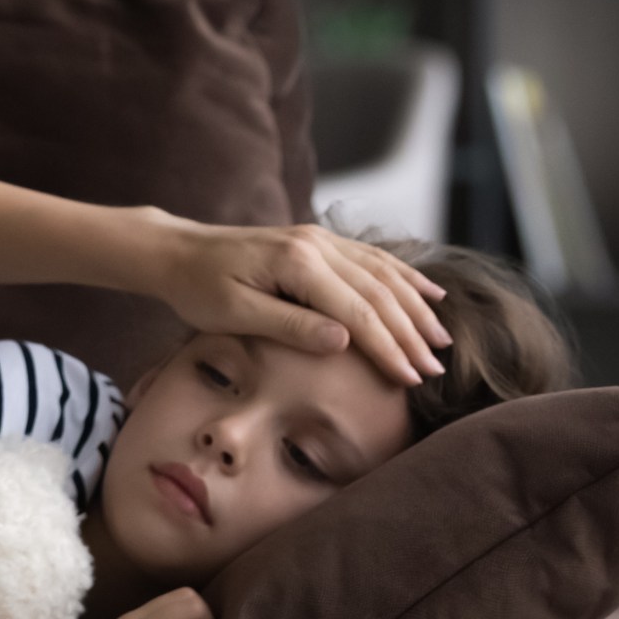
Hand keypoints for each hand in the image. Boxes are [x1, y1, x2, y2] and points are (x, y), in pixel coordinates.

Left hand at [141, 212, 452, 387]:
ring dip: (416, 307)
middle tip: (437, 371)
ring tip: (441, 341)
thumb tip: (344, 343)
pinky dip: (404, 278)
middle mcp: (316, 244)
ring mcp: (320, 239)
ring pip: (383, 274)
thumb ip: (289, 326)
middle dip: (411, 334)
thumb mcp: (235, 314)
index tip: (412, 379)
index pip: (357, 313)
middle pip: (379, 293)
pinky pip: (372, 259)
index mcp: (297, 263)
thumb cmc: (198, 288)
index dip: (389, 348)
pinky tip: (429, 293)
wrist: (176, 252)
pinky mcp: (318, 242)